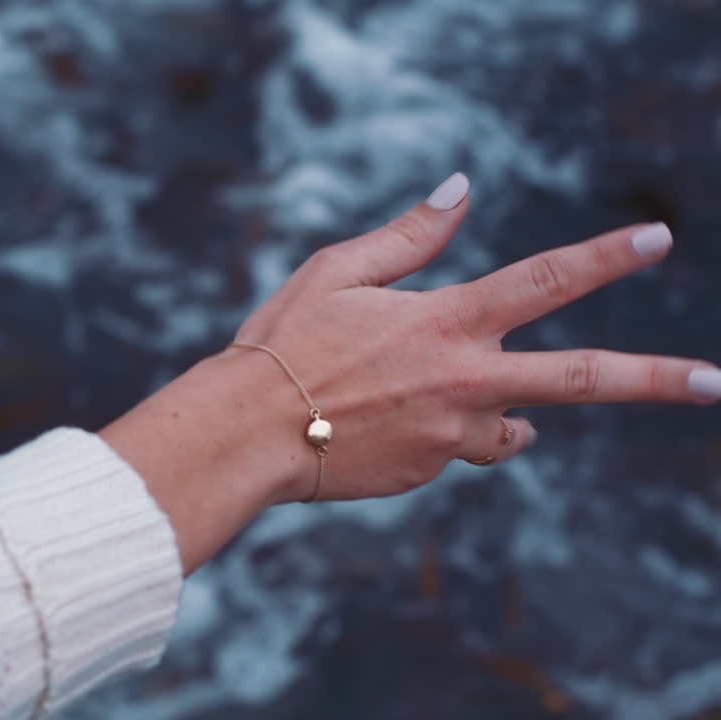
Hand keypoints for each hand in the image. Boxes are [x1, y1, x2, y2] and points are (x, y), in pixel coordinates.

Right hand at [227, 172, 720, 503]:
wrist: (245, 434)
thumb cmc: (282, 342)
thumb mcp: (336, 270)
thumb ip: (409, 235)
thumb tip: (461, 188)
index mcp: (444, 322)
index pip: (543, 281)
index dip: (604, 255)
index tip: (657, 237)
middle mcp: (463, 382)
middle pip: (579, 379)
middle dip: (654, 379)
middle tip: (714, 382)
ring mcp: (450, 436)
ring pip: (514, 430)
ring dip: (505, 417)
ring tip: (435, 402)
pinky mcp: (428, 472)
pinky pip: (457, 451)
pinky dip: (440, 434)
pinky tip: (383, 424)